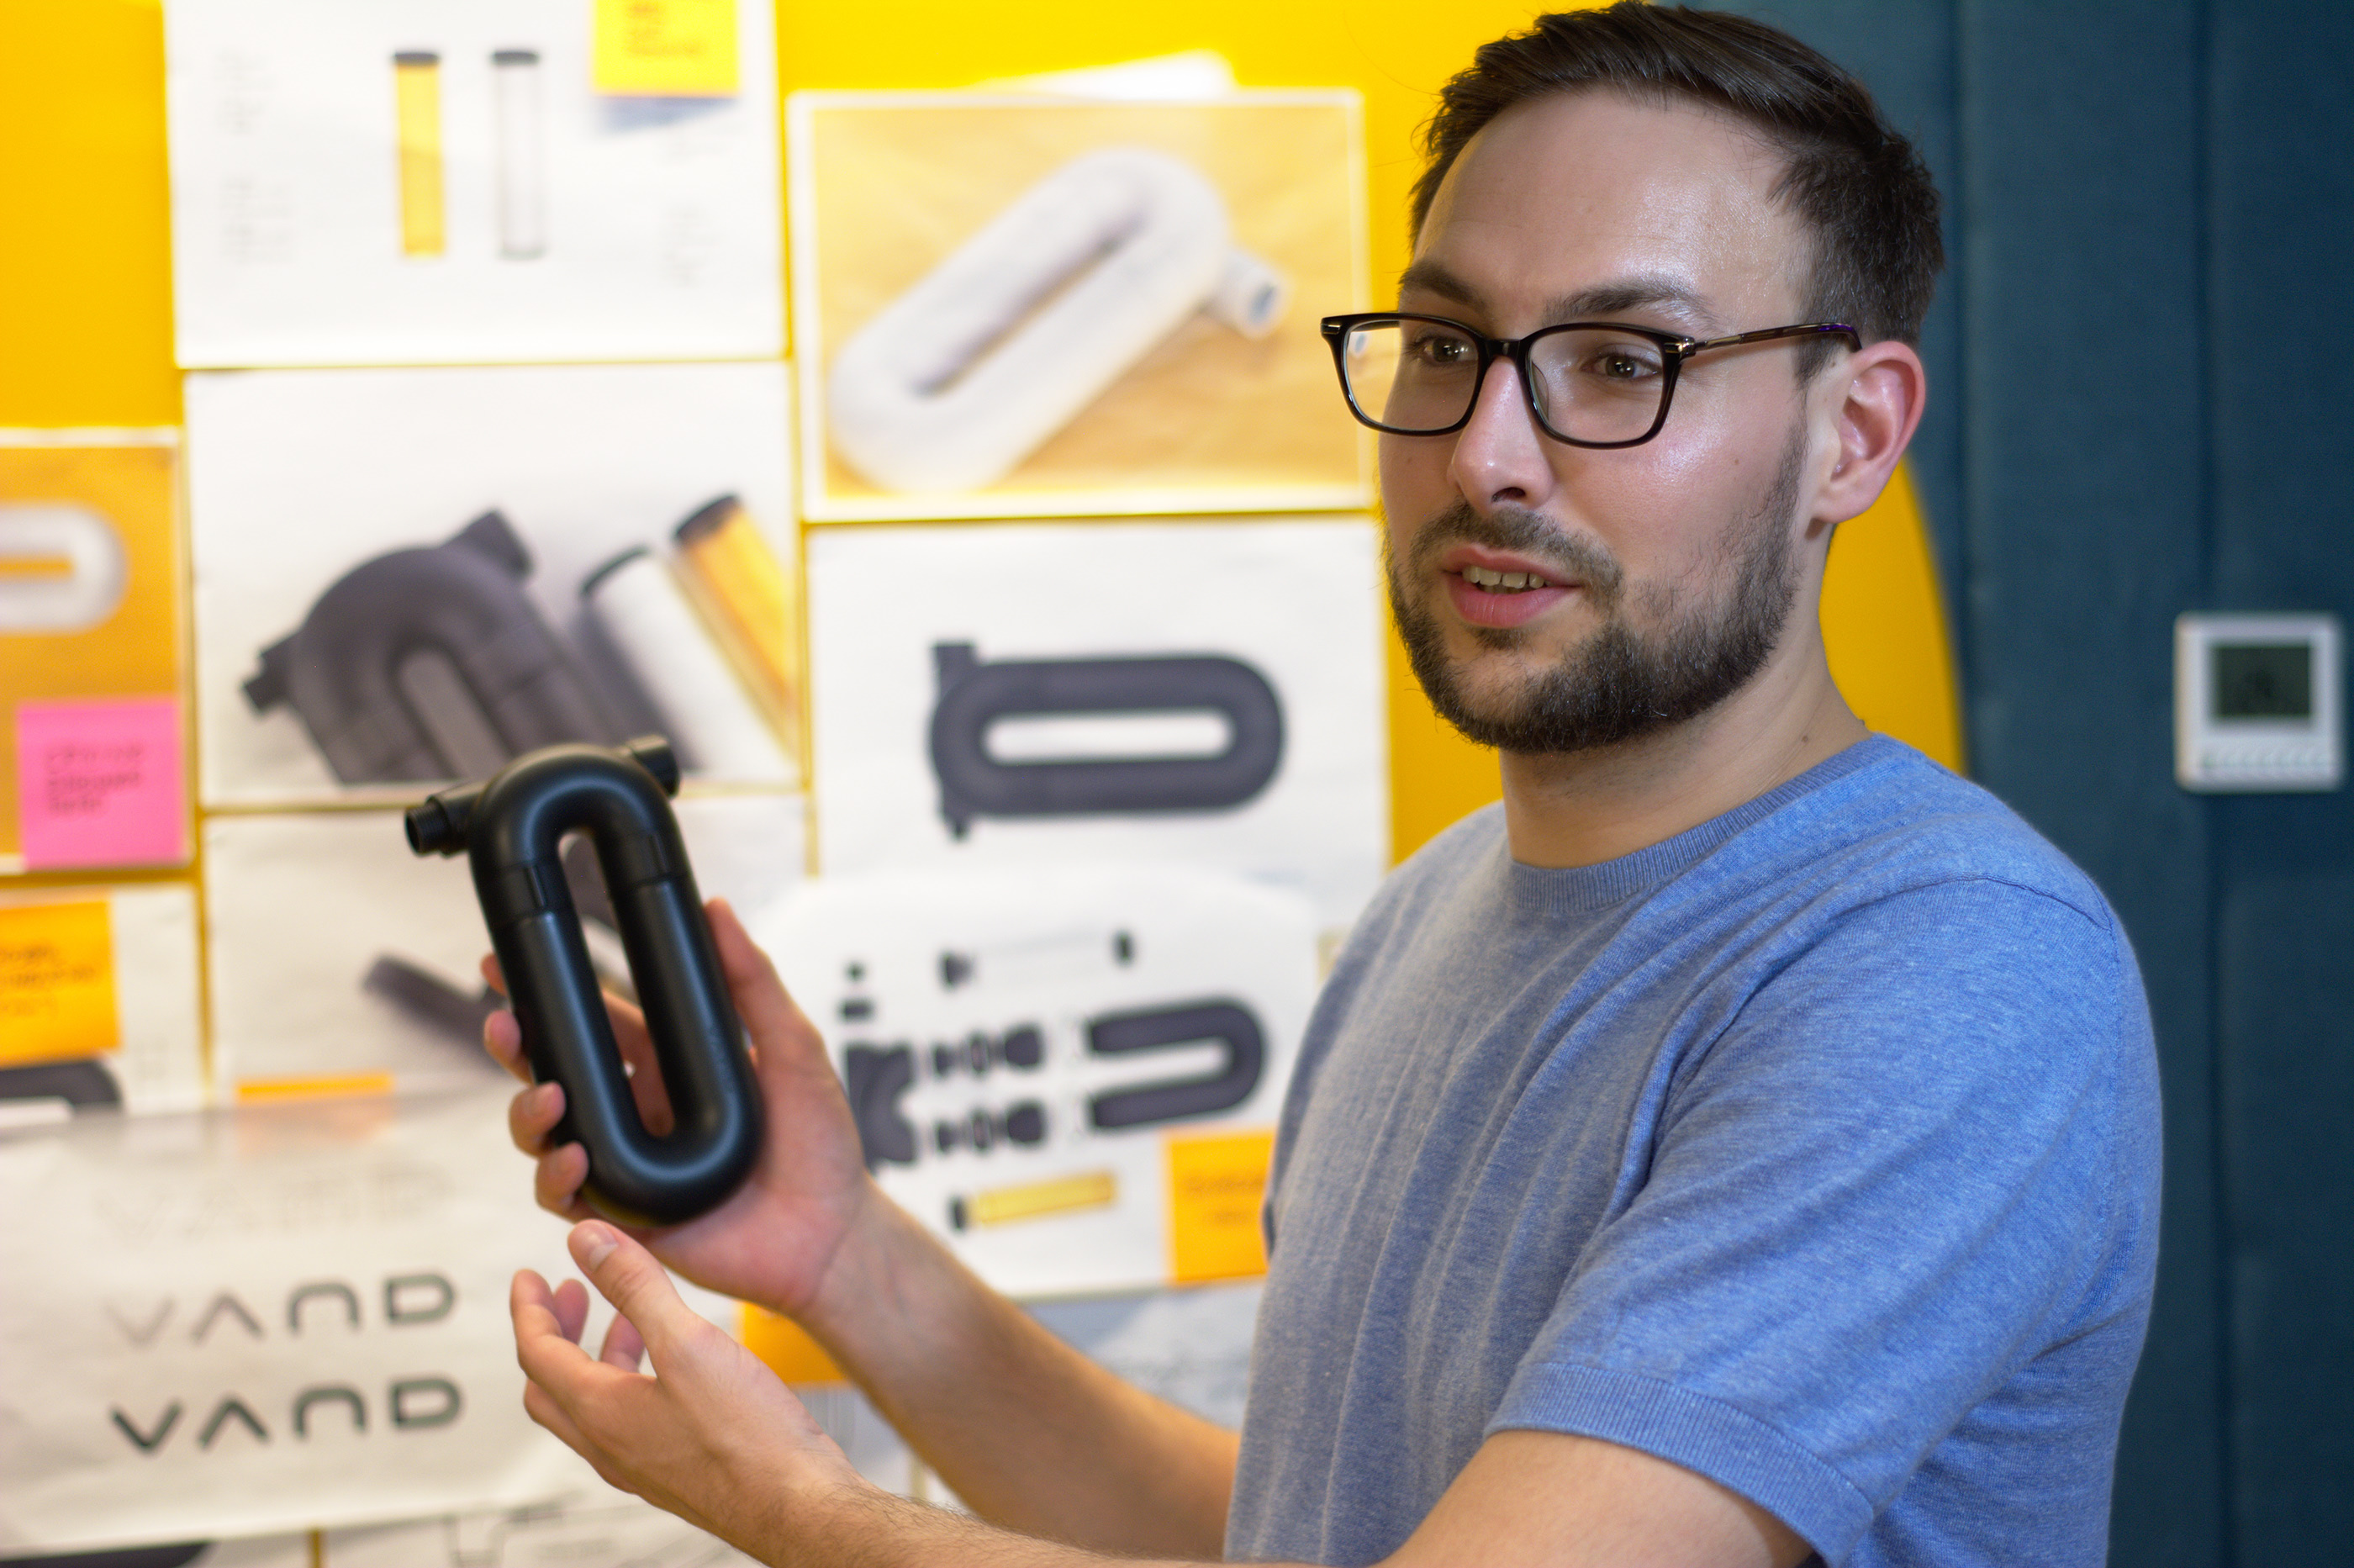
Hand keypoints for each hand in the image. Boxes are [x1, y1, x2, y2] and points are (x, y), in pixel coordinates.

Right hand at [483, 898, 877, 1315]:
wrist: (832, 1233)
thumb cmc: (821, 1142)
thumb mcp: (792, 1049)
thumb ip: (753, 982)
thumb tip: (715, 910)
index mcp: (668, 1066)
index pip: (594, 1019)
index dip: (546, 992)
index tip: (506, 959)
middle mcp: (637, 1111)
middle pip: (552, 1070)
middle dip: (516, 1045)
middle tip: (503, 1023)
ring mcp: (626, 1164)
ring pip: (545, 1131)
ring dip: (529, 1110)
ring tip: (549, 1095)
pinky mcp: (624, 1215)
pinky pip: (565, 1195)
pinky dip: (556, 1174)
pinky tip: (573, 1157)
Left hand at [512, 1221, 867, 1547]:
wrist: (796, 1506)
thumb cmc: (749, 1439)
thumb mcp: (689, 1343)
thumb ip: (636, 1286)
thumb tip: (588, 1242)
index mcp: (601, 1412)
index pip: (537, 1353)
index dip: (528, 1308)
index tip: (529, 1277)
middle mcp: (610, 1445)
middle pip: (551, 1384)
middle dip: (554, 1332)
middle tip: (568, 1293)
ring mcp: (639, 1464)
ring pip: (591, 1405)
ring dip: (595, 1355)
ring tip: (625, 1318)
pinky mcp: (672, 1471)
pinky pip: (626, 1422)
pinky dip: (628, 1380)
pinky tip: (670, 1366)